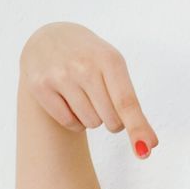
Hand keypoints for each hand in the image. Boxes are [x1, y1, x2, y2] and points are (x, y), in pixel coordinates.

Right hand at [19, 21, 158, 158]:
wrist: (50, 38)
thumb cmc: (91, 60)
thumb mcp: (114, 70)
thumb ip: (132, 106)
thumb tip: (150, 146)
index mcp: (109, 59)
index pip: (126, 102)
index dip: (138, 128)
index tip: (146, 150)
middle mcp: (83, 66)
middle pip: (111, 120)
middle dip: (113, 119)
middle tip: (102, 98)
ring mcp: (59, 75)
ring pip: (91, 124)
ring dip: (92, 117)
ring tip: (83, 94)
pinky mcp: (40, 86)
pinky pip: (70, 123)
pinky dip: (74, 120)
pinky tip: (68, 99)